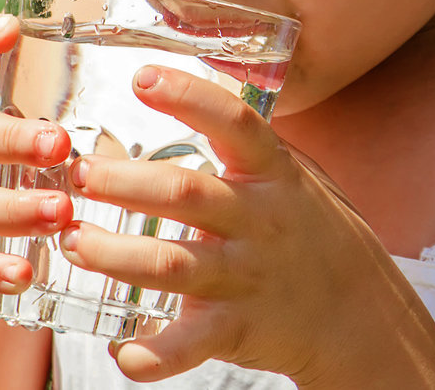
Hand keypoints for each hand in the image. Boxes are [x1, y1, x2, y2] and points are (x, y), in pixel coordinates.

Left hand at [57, 65, 434, 386]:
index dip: (189, 97)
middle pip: (185, 194)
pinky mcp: (239, 328)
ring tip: (73, 241)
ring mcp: (248, 276)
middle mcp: (259, 220)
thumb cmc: (317, 232)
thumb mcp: (298, 175)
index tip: (142, 79)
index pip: (234, 123)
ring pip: (172, 265)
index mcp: (273, 174)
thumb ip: (250, 145)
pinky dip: (154, 355)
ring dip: (115, 256)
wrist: (360, 314)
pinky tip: (122, 352)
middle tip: (80, 174)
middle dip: (125, 182)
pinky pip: (190, 345)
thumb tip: (196, 98)